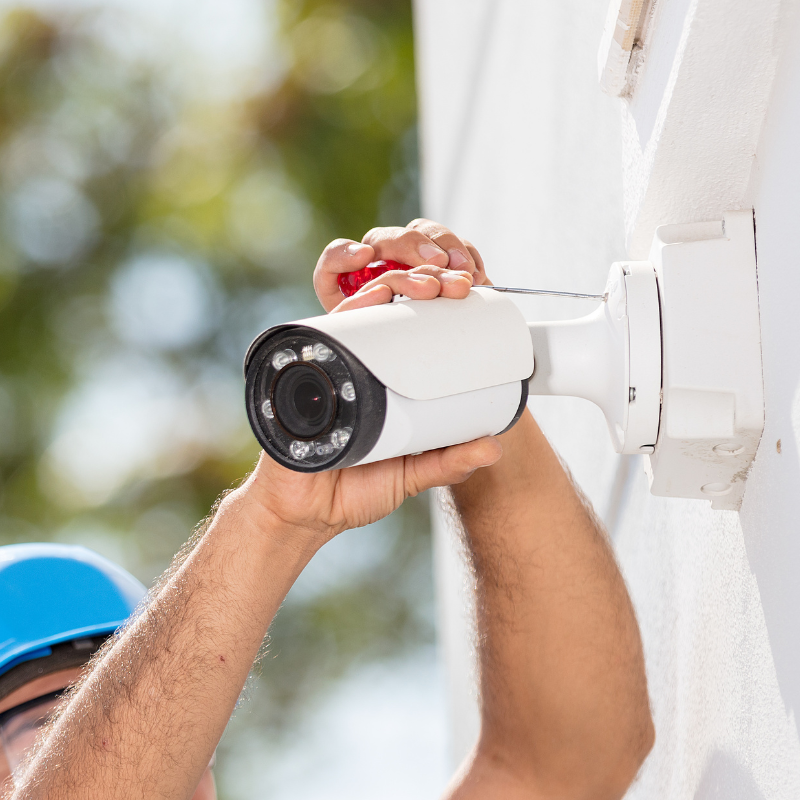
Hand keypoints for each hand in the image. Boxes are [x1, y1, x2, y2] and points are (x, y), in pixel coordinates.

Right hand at [245, 221, 504, 538]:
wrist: (304, 516)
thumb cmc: (352, 492)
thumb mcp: (411, 474)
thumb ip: (448, 463)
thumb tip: (495, 449)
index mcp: (384, 380)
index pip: (412, 325)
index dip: (438, 300)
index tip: (468, 291)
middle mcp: (356, 365)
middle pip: (389, 307)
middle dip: (423, 282)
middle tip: (452, 286)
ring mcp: (330, 365)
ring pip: (362, 311)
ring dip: (394, 286)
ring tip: (423, 286)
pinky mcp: (305, 374)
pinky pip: (325, 332)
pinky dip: (349, 311)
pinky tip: (374, 296)